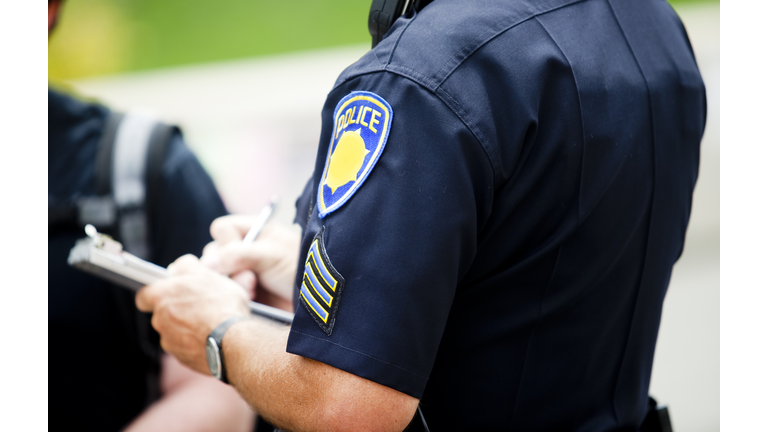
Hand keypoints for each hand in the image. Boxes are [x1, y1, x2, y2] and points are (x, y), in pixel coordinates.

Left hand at [136, 255, 250, 374]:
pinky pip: (185, 346)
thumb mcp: (207, 274)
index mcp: (161, 296)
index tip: (169, 291)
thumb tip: (178, 267)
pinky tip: (212, 336)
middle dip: (177, 310)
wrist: (234, 341)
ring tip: (210, 321)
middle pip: (162, 313)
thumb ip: (187, 266)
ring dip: (187, 326)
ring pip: (174, 331)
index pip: (144, 295)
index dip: (156, 292)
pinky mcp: (182, 357)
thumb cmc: (221, 305)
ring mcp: (169, 341)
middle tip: (199, 304)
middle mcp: (159, 320)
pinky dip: (195, 341)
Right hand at [201, 215, 300, 311]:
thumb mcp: (270, 255)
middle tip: (250, 278)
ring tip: (253, 290)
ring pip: (216, 276)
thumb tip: (207, 263)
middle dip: (227, 268)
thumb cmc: (298, 268)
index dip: (226, 242)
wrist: (313, 301)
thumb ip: (237, 254)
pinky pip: (223, 294)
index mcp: (252, 231)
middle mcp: (242, 250)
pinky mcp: (240, 293)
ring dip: (231, 284)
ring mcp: (240, 272)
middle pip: (213, 254)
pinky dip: (232, 297)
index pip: (221, 229)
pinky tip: (249, 301)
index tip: (242, 255)